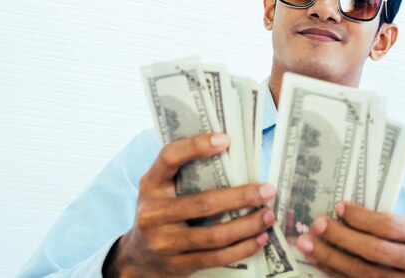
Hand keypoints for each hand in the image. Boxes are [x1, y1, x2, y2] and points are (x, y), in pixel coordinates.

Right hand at [103, 133, 275, 277]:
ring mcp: (163, 242)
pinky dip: (241, 248)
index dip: (196, 146)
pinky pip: (215, 258)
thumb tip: (231, 154)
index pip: (169, 157)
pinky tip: (259, 239)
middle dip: (241, 196)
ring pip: (213, 235)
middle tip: (267, 190)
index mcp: (150, 184)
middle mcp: (153, 213)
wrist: (136, 257)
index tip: (226, 139)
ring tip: (268, 215)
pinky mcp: (177, 266)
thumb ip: (184, 173)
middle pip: (203, 203)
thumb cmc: (160, 211)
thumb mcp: (161, 188)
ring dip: (247, 225)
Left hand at [296, 202, 404, 277]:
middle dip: (340, 238)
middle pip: (375, 251)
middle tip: (316, 226)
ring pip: (366, 274)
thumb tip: (340, 211)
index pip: (389, 226)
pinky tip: (322, 265)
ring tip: (309, 247)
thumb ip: (386, 220)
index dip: (360, 218)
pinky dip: (338, 275)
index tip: (338, 208)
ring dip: (332, 260)